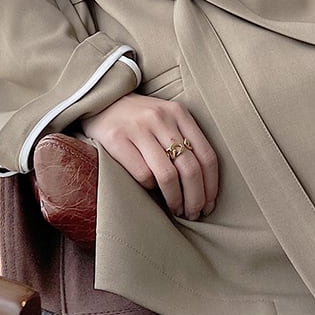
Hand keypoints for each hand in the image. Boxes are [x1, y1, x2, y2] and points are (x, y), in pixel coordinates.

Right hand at [80, 92, 218, 219]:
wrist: (103, 101)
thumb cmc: (141, 118)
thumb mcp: (167, 119)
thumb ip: (184, 140)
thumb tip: (204, 185)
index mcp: (179, 113)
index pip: (206, 155)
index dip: (211, 186)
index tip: (209, 205)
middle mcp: (161, 118)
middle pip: (190, 168)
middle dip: (196, 199)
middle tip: (194, 214)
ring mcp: (138, 128)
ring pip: (168, 176)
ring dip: (175, 200)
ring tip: (176, 210)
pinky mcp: (117, 139)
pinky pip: (142, 174)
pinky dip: (150, 188)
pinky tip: (151, 191)